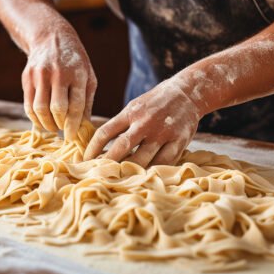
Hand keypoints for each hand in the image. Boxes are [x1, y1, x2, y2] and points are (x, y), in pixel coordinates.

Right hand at [23, 25, 96, 140]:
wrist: (51, 38)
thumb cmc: (75, 62)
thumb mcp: (88, 77)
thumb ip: (86, 102)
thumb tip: (84, 128)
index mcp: (77, 74)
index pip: (75, 105)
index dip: (73, 125)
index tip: (72, 137)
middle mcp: (57, 73)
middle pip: (56, 109)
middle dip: (60, 125)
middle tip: (63, 130)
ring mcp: (40, 74)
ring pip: (40, 109)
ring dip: (46, 124)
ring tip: (53, 127)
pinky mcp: (27, 77)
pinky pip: (28, 104)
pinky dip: (34, 118)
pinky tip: (42, 121)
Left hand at [83, 75, 200, 166]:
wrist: (188, 92)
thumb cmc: (156, 102)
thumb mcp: (136, 106)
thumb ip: (121, 124)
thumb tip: (101, 146)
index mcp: (131, 111)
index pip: (105, 132)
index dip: (92, 149)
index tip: (85, 161)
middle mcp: (145, 122)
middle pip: (121, 148)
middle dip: (107, 164)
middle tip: (99, 175)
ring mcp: (163, 132)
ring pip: (142, 160)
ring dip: (129, 172)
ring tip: (119, 180)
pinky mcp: (179, 141)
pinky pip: (163, 163)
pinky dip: (152, 171)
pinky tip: (144, 176)